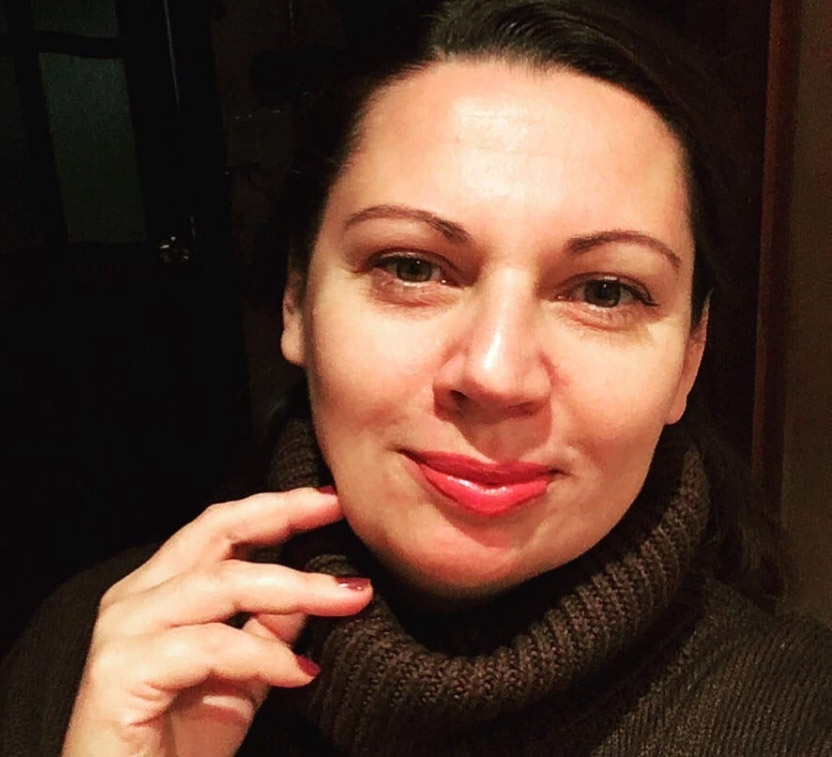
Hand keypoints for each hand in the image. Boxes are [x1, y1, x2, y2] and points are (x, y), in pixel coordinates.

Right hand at [62, 488, 371, 756]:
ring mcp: (123, 631)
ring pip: (220, 583)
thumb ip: (269, 626)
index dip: (277, 508)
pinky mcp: (119, 672)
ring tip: (348, 599)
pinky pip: (209, 647)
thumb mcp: (243, 674)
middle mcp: (135, 597)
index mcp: (160, 589)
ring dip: (294, 587)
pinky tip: (302, 674)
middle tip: (337, 507)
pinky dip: (264, 657)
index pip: (222, 528)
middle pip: (215, 532)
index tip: (331, 499)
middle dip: (283, 515)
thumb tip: (314, 587)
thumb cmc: (181, 742)